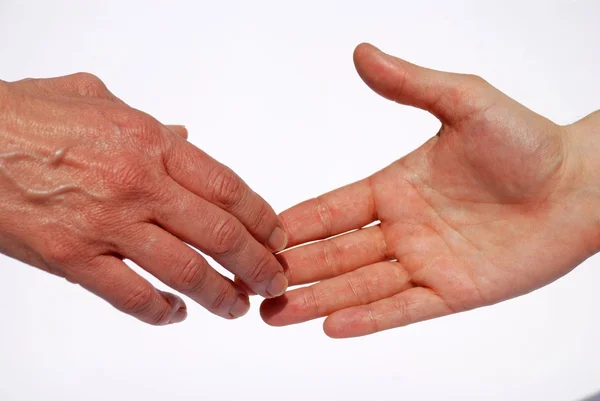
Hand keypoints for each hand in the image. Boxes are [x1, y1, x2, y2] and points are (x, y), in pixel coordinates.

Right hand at [0, 73, 287, 324]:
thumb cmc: (27, 116)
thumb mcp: (97, 100)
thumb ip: (149, 124)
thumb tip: (185, 137)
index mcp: (149, 143)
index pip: (228, 188)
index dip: (262, 218)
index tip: (275, 236)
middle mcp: (137, 185)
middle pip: (219, 234)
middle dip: (256, 263)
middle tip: (272, 280)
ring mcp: (106, 225)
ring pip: (185, 271)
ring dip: (220, 295)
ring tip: (237, 306)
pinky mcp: (71, 258)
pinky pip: (130, 296)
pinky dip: (159, 312)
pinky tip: (174, 314)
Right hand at [260, 43, 599, 337]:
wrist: (581, 185)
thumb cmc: (528, 141)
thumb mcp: (463, 102)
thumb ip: (409, 83)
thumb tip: (362, 52)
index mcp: (395, 187)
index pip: (333, 208)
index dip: (297, 222)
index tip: (259, 231)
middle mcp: (402, 228)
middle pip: (336, 253)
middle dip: (294, 269)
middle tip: (251, 281)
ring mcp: (425, 262)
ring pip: (360, 286)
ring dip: (316, 300)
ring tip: (275, 313)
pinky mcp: (454, 291)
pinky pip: (404, 308)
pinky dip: (369, 318)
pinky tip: (332, 325)